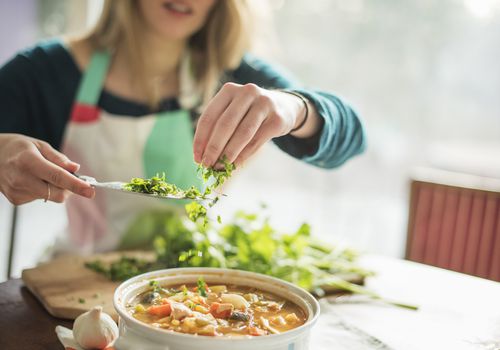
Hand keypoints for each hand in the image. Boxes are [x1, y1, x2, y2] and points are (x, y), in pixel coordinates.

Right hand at [0, 134, 94, 204]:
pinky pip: (40, 198)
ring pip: (50, 197)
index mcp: (29, 161)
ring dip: (54, 188)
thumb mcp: (40, 145)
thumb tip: (76, 168)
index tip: (90, 190)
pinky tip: (32, 180)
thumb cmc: (18, 148)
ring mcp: (17, 191)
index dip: (76, 185)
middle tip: (71, 178)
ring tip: (42, 174)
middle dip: (69, 189)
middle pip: (57, 194)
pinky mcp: (16, 200)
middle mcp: (22, 178)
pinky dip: (43, 191)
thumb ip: (59, 158)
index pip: (57, 177)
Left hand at [193, 83, 307, 167]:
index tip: (196, 157)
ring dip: (229, 153)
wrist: (284, 107)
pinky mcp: (277, 119)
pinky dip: (244, 155)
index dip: (201, 139)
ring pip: (242, 133)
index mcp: (229, 90)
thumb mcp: (233, 112)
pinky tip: (236, 164)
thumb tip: (203, 157)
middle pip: (225, 124)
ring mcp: (264, 104)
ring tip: (220, 167)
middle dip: (213, 148)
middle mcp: (247, 92)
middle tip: (206, 165)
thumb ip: (217, 129)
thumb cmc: (249, 113)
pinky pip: (257, 140)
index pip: (209, 116)